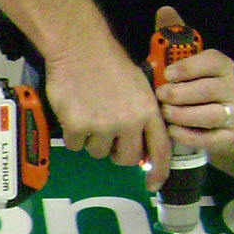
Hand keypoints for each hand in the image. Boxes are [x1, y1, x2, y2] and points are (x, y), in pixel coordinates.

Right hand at [42, 42, 172, 189]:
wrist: (79, 48)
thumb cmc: (109, 63)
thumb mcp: (139, 88)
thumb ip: (142, 116)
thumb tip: (139, 147)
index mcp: (148, 111)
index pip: (160, 149)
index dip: (159, 171)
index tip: (153, 185)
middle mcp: (128, 122)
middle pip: (125, 159)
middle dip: (115, 151)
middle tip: (107, 134)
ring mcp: (102, 126)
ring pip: (97, 152)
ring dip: (91, 139)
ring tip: (88, 112)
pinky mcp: (77, 127)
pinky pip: (75, 145)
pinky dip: (72, 133)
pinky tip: (74, 111)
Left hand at [153, 6, 233, 153]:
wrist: (219, 123)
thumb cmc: (193, 88)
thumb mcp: (184, 64)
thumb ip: (174, 39)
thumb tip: (165, 11)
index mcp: (223, 66)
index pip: (213, 61)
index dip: (189, 67)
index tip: (167, 74)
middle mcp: (233, 88)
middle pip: (211, 89)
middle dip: (183, 93)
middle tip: (161, 96)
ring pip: (214, 114)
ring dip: (186, 115)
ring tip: (166, 114)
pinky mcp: (233, 136)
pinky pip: (214, 138)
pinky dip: (191, 135)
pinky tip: (174, 132)